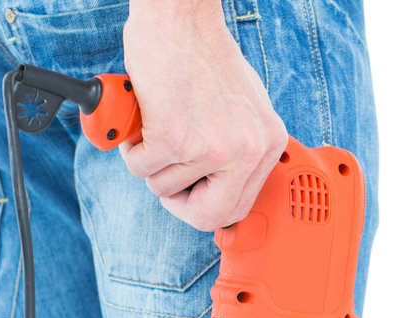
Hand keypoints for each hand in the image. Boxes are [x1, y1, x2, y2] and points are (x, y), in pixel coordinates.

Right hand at [118, 3, 287, 231]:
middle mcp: (246, 151)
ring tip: (156, 127)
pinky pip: (142, 167)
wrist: (180, 16)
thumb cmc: (204, 56)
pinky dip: (132, 148)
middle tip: (164, 177)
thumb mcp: (242, 110)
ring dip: (150, 163)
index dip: (207, 207)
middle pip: (208, 215)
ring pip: (165, 187)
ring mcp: (211, 148)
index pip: (238, 207)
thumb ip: (237, 148)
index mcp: (267, 144)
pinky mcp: (173, 139)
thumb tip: (220, 188)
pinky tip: (142, 119)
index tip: (190, 195)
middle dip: (178, 203)